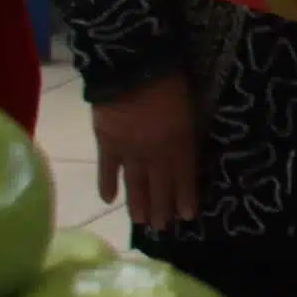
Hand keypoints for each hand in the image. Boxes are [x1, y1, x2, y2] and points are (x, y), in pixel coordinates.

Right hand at [90, 73, 201, 233]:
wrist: (131, 68)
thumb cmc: (170, 79)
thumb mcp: (190, 106)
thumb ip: (188, 131)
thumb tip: (189, 150)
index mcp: (180, 142)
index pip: (184, 176)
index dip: (185, 197)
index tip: (187, 217)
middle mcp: (155, 153)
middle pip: (160, 185)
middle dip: (162, 208)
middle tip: (162, 229)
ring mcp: (129, 150)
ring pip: (135, 182)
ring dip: (138, 203)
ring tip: (140, 223)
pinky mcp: (106, 142)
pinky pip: (107, 168)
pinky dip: (107, 183)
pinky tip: (108, 200)